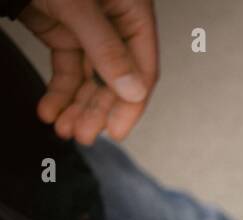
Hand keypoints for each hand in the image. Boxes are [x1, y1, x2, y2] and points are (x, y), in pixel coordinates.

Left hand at [18, 0, 157, 142]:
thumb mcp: (77, 6)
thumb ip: (106, 49)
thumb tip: (133, 91)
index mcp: (132, 9)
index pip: (142, 67)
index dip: (130, 103)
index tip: (116, 131)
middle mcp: (114, 21)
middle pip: (116, 78)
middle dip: (97, 109)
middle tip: (83, 134)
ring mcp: (88, 27)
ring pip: (90, 77)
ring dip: (76, 106)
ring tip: (63, 128)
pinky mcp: (62, 29)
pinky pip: (67, 67)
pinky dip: (58, 91)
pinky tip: (50, 109)